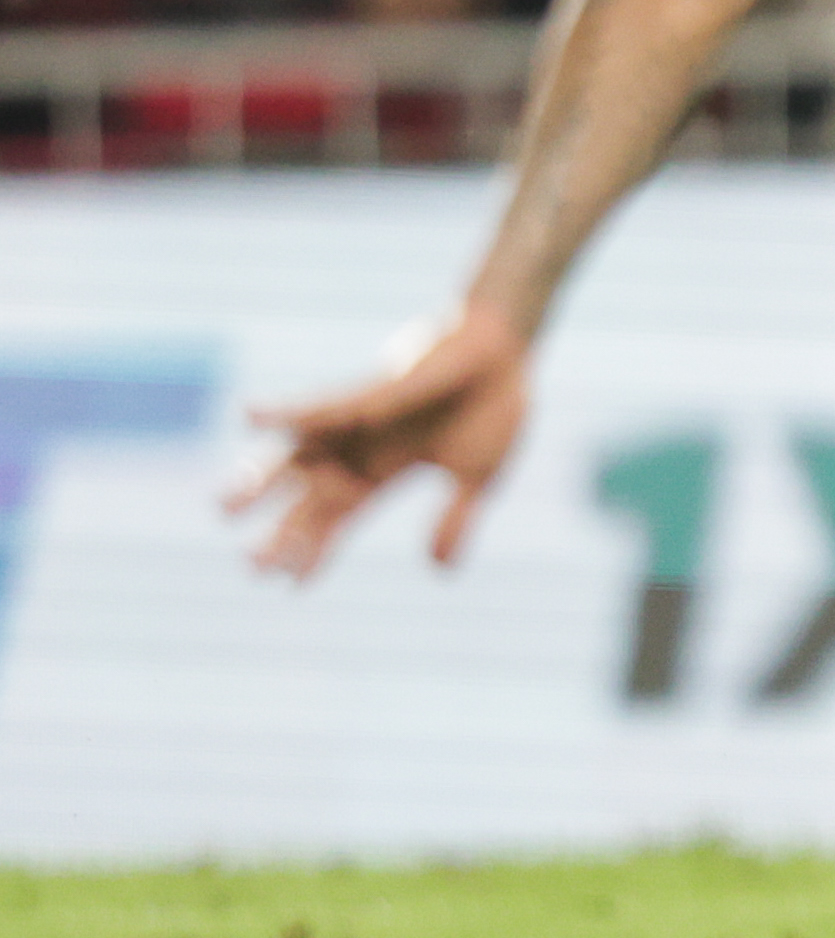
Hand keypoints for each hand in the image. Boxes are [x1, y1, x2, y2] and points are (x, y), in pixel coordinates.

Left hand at [231, 305, 534, 576]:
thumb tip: (439, 571)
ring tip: (225, 509)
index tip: (292, 587)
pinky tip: (250, 416)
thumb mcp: (478, 477)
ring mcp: (358, 420)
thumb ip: (456, 520)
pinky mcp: (367, 392)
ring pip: (298, 456)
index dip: (317, 551)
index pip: (340, 520)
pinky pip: (320, 405)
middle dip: (282, 532)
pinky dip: (284, 412)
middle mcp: (359, 448)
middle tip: (252, 567)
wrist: (505, 350)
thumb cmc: (495, 408)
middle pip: (309, 497)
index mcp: (384, 472)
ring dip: (261, 481)